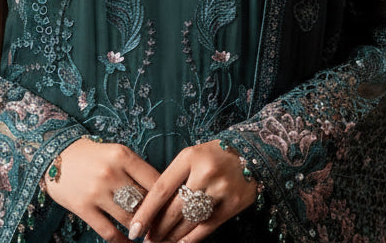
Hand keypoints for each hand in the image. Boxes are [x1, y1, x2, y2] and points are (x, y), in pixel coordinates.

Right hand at [43, 136, 161, 242]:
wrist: (56, 155)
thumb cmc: (93, 156)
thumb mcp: (116, 153)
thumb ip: (137, 170)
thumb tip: (162, 195)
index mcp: (122, 156)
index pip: (155, 181)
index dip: (168, 198)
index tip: (174, 208)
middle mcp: (110, 173)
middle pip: (144, 202)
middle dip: (156, 216)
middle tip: (165, 225)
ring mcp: (96, 192)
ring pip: (129, 219)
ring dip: (141, 230)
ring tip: (148, 234)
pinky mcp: (83, 208)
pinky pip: (109, 231)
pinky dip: (122, 242)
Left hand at [127, 140, 257, 242]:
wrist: (251, 152)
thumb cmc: (212, 156)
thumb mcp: (191, 157)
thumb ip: (174, 179)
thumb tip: (151, 210)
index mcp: (189, 157)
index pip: (161, 189)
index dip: (146, 212)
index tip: (135, 228)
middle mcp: (206, 172)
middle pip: (175, 208)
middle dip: (158, 228)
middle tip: (146, 239)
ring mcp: (222, 188)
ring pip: (191, 220)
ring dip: (172, 236)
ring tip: (160, 242)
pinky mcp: (235, 203)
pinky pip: (208, 226)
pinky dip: (192, 238)